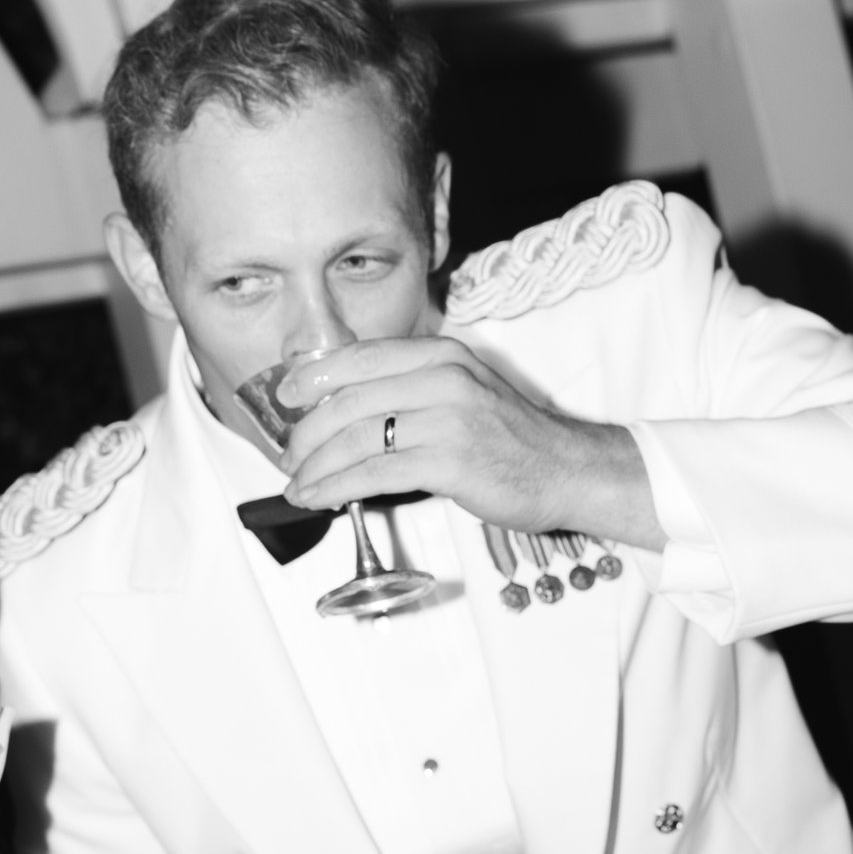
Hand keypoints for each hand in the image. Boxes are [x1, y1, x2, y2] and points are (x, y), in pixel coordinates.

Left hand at [276, 335, 663, 549]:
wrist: (567, 469)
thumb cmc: (510, 439)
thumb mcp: (461, 393)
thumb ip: (410, 391)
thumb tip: (344, 411)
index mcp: (440, 355)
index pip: (359, 357)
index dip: (312, 378)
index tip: (284, 397)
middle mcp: (442, 378)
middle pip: (347, 399)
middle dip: (305, 432)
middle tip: (288, 456)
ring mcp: (448, 419)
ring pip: (355, 438)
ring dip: (314, 466)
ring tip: (296, 485)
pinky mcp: (450, 462)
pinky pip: (374, 473)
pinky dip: (335, 487)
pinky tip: (318, 497)